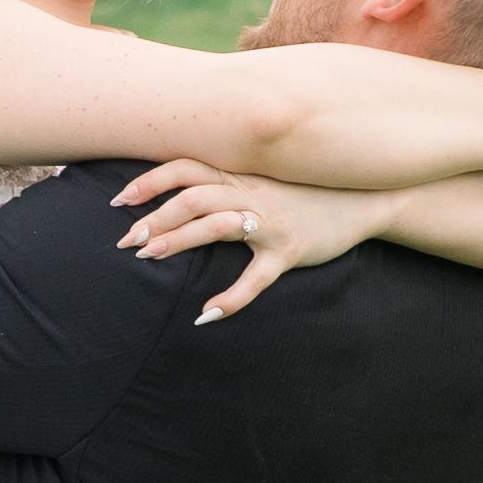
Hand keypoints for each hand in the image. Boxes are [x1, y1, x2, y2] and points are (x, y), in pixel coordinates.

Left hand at [115, 159, 378, 323]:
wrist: (362, 199)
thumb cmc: (306, 193)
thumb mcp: (264, 181)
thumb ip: (229, 184)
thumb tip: (186, 194)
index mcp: (240, 176)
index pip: (185, 169)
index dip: (150, 182)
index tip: (120, 201)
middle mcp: (250, 193)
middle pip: (192, 196)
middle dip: (154, 216)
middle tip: (125, 240)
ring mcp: (270, 221)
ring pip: (216, 224)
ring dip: (178, 239)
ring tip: (148, 256)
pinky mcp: (289, 250)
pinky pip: (256, 277)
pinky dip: (231, 297)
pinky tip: (207, 314)